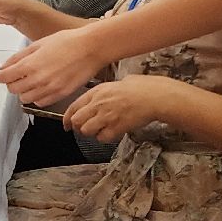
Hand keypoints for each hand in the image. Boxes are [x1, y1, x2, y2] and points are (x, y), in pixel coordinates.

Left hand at [0, 23, 112, 103]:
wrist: (90, 48)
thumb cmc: (68, 42)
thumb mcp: (39, 44)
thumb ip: (19, 56)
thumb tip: (5, 65)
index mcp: (31, 65)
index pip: (5, 77)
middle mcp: (39, 80)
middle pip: (13, 90)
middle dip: (10, 83)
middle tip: (13, 77)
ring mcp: (50, 89)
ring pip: (26, 99)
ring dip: (23, 91)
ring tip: (28, 82)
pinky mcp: (61, 94)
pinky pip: (41, 102)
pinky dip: (37, 97)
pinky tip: (40, 88)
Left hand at [60, 74, 179, 143]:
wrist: (155, 96)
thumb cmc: (141, 87)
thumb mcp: (117, 82)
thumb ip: (105, 91)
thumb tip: (100, 96)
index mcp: (97, 91)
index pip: (73, 107)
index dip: (67, 119)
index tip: (66, 125)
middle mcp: (98, 103)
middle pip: (77, 121)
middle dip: (79, 127)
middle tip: (86, 128)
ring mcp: (106, 116)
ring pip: (86, 130)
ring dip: (92, 133)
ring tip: (101, 129)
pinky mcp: (116, 127)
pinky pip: (102, 137)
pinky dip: (104, 137)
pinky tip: (111, 132)